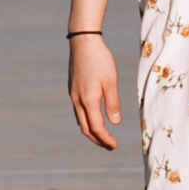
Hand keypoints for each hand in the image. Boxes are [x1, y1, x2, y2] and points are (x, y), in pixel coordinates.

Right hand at [68, 34, 123, 149]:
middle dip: (98, 140)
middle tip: (110, 146)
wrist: (83, 42)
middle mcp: (77, 100)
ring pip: (80, 120)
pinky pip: (78, 111)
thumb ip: (113, 103)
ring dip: (91, 131)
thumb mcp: (111, 82)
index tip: (115, 146)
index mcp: (88, 100)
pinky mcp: (73, 89)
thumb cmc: (100, 60)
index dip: (106, 139)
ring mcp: (73, 95)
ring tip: (103, 136)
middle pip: (86, 128)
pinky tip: (94, 118)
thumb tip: (115, 123)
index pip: (97, 128)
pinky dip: (87, 120)